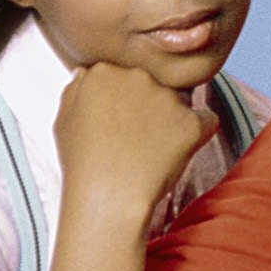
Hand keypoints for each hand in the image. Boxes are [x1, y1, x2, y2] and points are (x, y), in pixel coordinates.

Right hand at [52, 62, 216, 226]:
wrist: (107, 199)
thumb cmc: (82, 165)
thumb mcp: (64, 120)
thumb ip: (78, 88)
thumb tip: (88, 73)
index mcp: (104, 71)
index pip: (127, 74)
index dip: (127, 100)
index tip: (121, 123)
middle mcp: (137, 76)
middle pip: (155, 83)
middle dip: (152, 104)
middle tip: (139, 138)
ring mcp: (166, 98)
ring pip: (181, 100)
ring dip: (174, 118)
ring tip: (155, 149)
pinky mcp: (191, 121)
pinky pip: (206, 119)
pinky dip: (199, 133)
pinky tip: (178, 151)